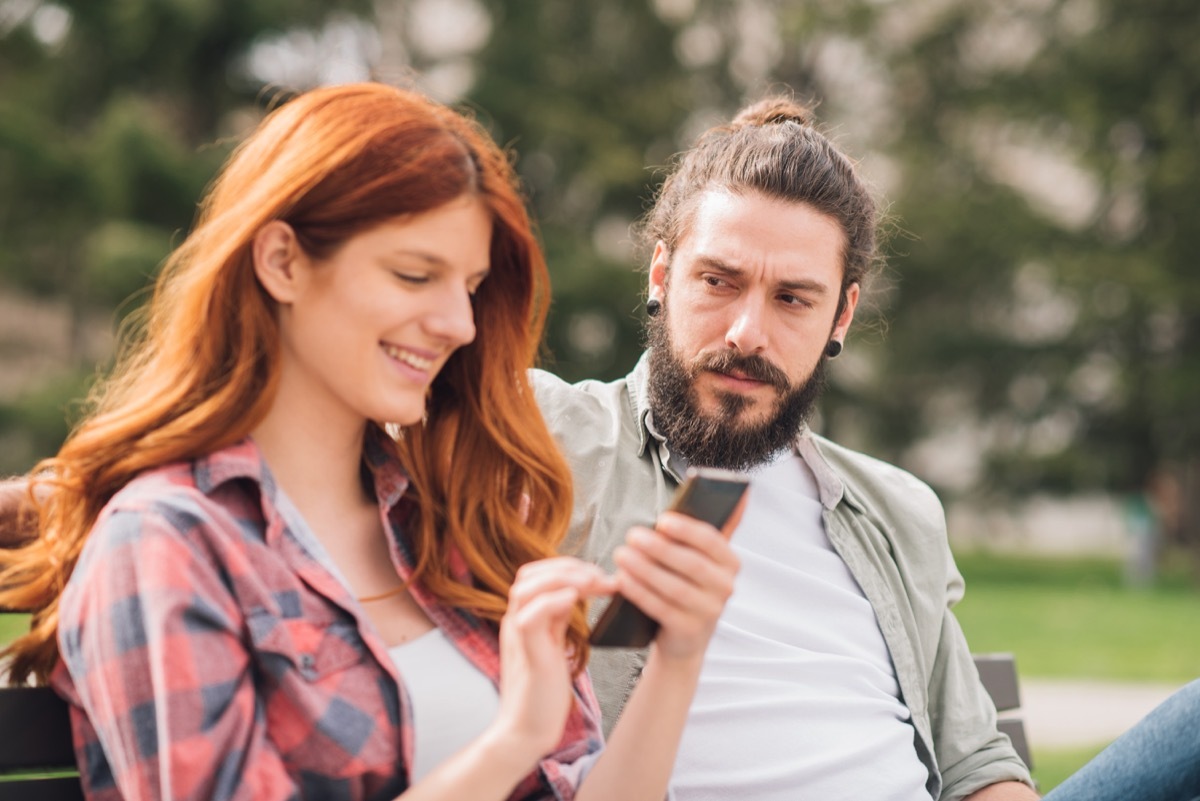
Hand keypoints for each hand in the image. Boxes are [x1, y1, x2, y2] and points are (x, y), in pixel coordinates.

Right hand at [492, 557, 617, 759]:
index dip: (566, 567)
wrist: (527, 731)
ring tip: (590, 583)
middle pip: (528, 575)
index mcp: (522, 619)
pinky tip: (574, 600)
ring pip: (525, 589)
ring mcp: (518, 638)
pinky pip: (529, 618)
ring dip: (561, 578)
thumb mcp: (553, 644)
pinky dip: (552, 602)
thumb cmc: (542, 693)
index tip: (597, 575)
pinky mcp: (527, 657)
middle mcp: (515, 623)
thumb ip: (558, 618)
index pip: (535, 575)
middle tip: (599, 576)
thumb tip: (573, 592)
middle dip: (567, 567)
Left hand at [612, 501, 742, 663]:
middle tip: (632, 535)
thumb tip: (739, 493)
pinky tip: (622, 580)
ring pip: (675, 587)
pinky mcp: (689, 631)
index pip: (712, 541)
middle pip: (691, 564)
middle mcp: (725, 587)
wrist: (684, 639)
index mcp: (729, 563)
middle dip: (659, 548)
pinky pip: (661, 608)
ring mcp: (709, 612)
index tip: (662, 520)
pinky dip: (640, 592)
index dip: (687, 530)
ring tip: (621, 555)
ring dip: (645, 569)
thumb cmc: (688, 586)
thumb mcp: (701, 559)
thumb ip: (708, 531)